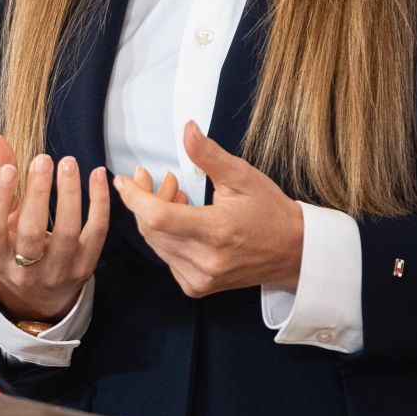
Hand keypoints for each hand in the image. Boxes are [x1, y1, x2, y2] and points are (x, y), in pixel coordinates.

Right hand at [0, 130, 109, 322]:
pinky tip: (98, 174)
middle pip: (31, 233)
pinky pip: (96, 233)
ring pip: (67, 233)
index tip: (10, 169)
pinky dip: (100, 203)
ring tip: (68, 162)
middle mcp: (24, 271)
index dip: (0, 199)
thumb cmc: (12, 241)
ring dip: (69, 195)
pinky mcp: (85, 267)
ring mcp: (57, 271)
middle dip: (38, 193)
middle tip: (43, 159)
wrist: (40, 291)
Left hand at [113, 120, 304, 297]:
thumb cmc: (270, 211)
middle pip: (152, 229)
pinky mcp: (198, 287)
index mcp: (216, 232)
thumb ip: (208, 155)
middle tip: (152, 177)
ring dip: (154, 216)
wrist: (293, 252)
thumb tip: (186, 128)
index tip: (123, 179)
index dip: (134, 197)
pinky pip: (166, 257)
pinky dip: (165, 235)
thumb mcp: (242, 176)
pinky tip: (181, 218)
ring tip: (173, 193)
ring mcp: (200, 278)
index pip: (159, 217)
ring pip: (156, 243)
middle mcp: (205, 261)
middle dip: (143, 200)